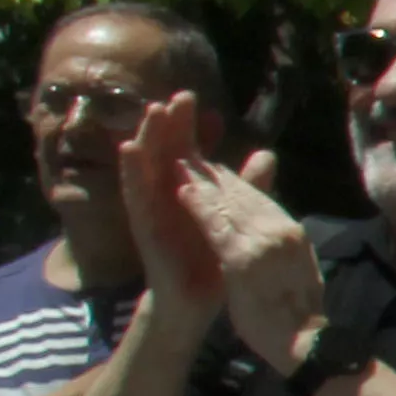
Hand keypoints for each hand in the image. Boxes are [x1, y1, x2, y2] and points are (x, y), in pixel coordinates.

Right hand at [112, 93, 280, 320]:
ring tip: (152, 109)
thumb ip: (249, 186)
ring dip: (147, 136)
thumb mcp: (234, 218)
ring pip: (146, 164)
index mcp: (190, 190)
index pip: (190, 152)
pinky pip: (133, 192)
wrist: (196, 300)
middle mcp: (167, 193)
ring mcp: (152, 206)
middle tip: (180, 95)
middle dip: (172, 123)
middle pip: (167, 151)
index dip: (194, 129)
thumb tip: (267, 153)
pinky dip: (130, 170)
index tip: (203, 103)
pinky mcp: (142, 222)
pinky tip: (129, 148)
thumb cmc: (213, 259)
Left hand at [191, 165, 323, 375]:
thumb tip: (280, 226)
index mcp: (293, 233)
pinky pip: (216, 226)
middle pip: (244, 195)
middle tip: (188, 155)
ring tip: (180, 164)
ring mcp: (264, 242)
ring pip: (228, 204)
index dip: (234, 182)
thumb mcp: (297, 269)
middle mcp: (283, 230)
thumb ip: (282, 243)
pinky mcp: (243, 258)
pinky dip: (199, 206)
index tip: (213, 169)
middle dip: (215, 174)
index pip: (260, 199)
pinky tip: (182, 192)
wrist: (305, 344)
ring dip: (202, 182)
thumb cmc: (297, 314)